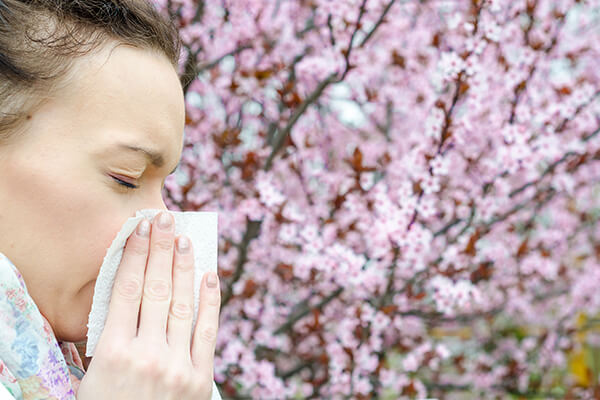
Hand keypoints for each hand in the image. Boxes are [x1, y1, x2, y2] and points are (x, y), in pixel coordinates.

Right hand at [77, 211, 220, 399]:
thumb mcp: (95, 377)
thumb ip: (111, 338)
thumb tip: (126, 294)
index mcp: (114, 353)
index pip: (125, 289)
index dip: (134, 254)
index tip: (139, 229)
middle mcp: (147, 354)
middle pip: (155, 288)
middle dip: (160, 250)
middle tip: (164, 220)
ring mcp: (177, 365)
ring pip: (182, 303)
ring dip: (184, 267)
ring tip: (184, 239)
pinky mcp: (200, 378)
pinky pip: (207, 331)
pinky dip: (210, 301)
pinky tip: (210, 275)